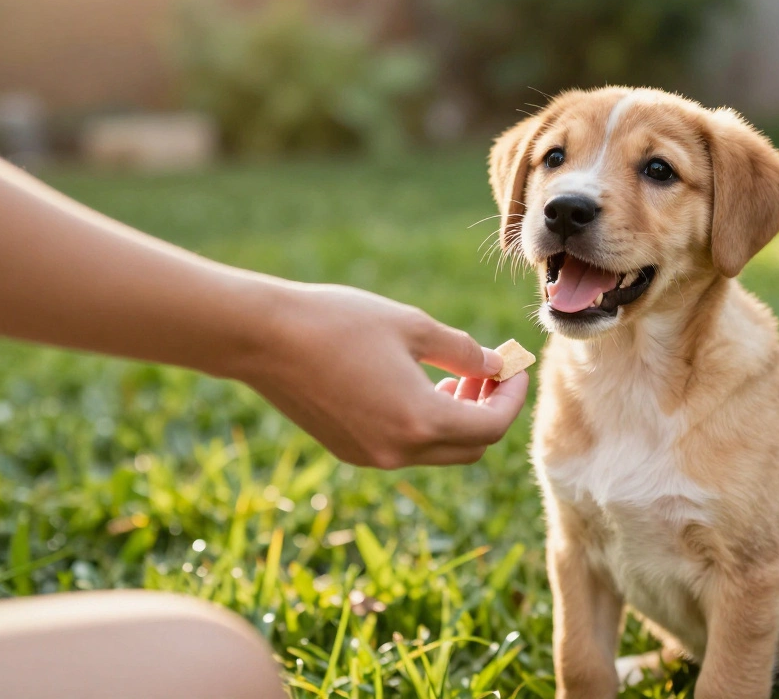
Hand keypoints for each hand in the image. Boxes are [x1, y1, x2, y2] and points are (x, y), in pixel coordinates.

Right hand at [233, 283, 528, 468]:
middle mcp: (399, 452)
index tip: (515, 368)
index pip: (492, 427)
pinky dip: (425, 424)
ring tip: (455, 375)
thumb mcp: (413, 326)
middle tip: (489, 373)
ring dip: (457, 419)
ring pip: (437, 450)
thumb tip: (495, 365)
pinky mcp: (350, 450)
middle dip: (488, 412)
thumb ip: (464, 351)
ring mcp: (372, 456)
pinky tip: (417, 386)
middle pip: (470, 448)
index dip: (512, 397)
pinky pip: (405, 448)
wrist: (264, 338)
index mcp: (421, 421)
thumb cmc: (339, 322)